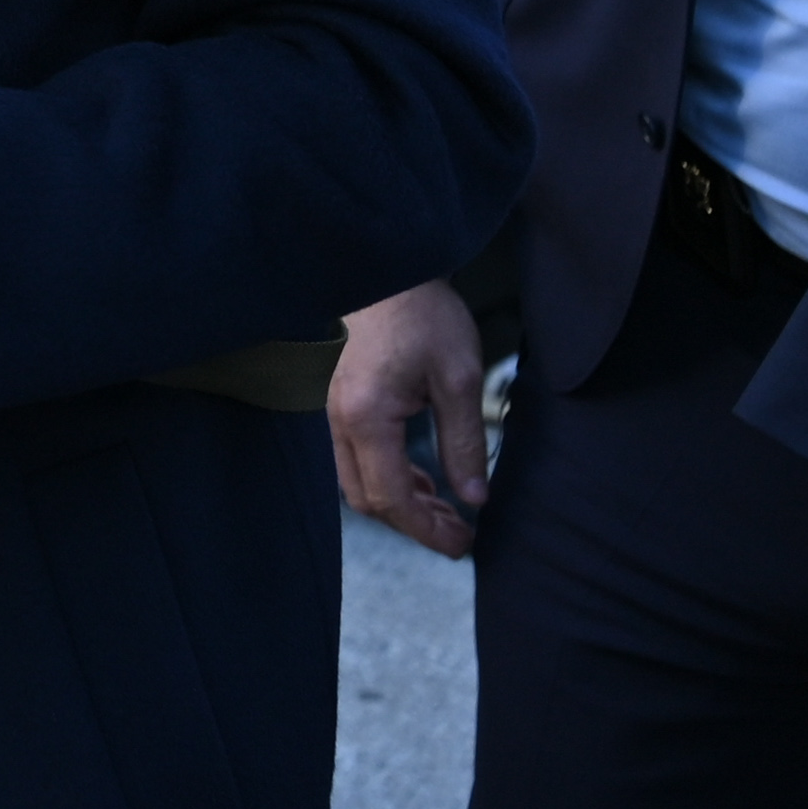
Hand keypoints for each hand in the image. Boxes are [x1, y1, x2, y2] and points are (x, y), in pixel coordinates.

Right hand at [330, 282, 491, 557]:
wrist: (383, 264)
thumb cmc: (422, 312)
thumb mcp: (458, 376)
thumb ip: (465, 441)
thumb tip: (475, 497)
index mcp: (367, 416)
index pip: (392, 497)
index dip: (427, 529)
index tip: (463, 544)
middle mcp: (339, 420)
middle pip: (368, 498)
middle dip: (414, 524)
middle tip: (459, 535)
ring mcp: (333, 411)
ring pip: (359, 482)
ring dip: (401, 503)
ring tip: (446, 510)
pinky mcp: (339, 402)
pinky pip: (356, 458)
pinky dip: (389, 477)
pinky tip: (422, 476)